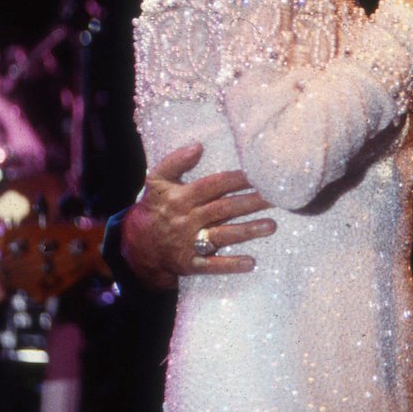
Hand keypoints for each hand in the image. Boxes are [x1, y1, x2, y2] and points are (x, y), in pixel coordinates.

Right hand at [121, 142, 275, 289]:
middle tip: (275, 198)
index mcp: (180, 197)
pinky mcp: (190, 264)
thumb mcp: (157, 181)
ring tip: (272, 226)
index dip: (236, 179)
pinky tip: (251, 263)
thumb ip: (175, 161)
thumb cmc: (155, 208)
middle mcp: (187, 219)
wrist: (136, 246)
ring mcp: (189, 243)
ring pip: (222, 235)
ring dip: (247, 231)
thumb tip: (199, 146)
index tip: (259, 174)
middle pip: (223, 209)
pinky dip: (230, 265)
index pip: (213, 185)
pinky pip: (212, 266)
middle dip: (250, 203)